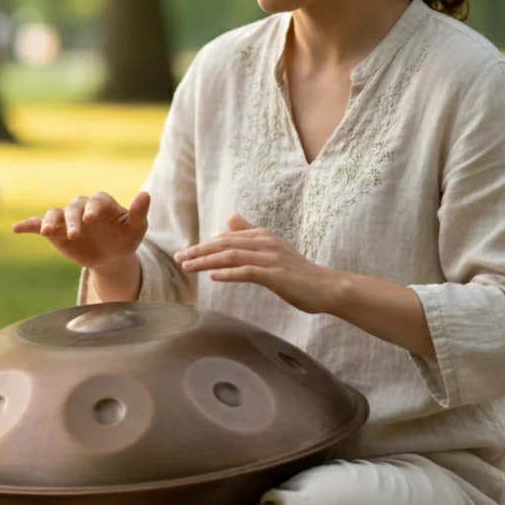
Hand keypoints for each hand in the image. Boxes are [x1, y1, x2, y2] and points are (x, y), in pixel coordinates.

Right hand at [13, 191, 150, 268]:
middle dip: (73, 219)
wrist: (112, 255)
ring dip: (50, 221)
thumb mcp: (137, 228)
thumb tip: (146, 194)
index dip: (93, 207)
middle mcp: (82, 207)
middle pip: (74, 207)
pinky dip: (28, 225)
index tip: (91, 218)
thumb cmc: (127, 237)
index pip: (96, 200)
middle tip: (75, 234)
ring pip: (55, 214)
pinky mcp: (56, 232)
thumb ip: (139, 212)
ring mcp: (67, 219)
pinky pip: (39, 225)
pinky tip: (16, 229)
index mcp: (102, 204)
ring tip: (45, 231)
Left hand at [175, 213, 337, 314]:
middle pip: (224, 244)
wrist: (326, 287)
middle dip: (199, 251)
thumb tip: (230, 217)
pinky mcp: (276, 275)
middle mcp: (265, 243)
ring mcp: (271, 258)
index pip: (225, 239)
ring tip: (188, 267)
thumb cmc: (297, 272)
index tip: (184, 253)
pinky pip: (247, 272)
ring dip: (207, 261)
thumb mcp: (271, 249)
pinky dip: (228, 273)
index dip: (203, 245)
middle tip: (178, 259)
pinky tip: (213, 276)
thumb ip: (249, 233)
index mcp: (261, 236)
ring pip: (232, 256)